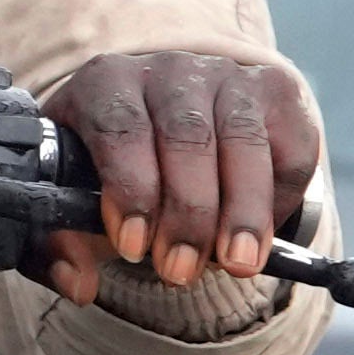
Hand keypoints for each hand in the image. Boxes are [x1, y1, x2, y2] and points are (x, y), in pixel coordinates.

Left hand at [41, 45, 314, 307]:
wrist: (168, 122)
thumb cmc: (113, 167)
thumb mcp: (75, 198)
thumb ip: (64, 243)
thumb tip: (78, 285)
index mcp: (106, 83)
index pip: (120, 127)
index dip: (131, 189)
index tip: (134, 247)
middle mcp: (169, 69)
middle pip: (187, 136)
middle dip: (187, 213)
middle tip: (181, 271)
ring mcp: (229, 76)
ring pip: (243, 140)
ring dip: (242, 209)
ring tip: (237, 263)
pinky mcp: (278, 91)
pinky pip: (289, 147)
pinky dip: (280, 198)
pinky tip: (257, 233)